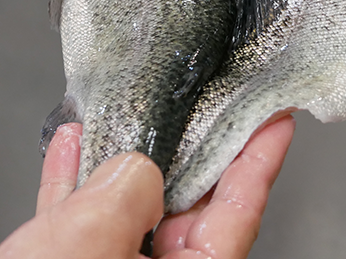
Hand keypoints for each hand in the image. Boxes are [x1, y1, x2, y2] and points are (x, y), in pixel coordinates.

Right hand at [0, 116, 294, 257]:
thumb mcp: (92, 242)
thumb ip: (129, 192)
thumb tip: (136, 168)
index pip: (238, 214)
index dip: (258, 161)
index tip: (274, 122)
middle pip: (185, 206)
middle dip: (184, 147)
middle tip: (198, 102)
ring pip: (129, 210)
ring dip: (119, 157)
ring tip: (122, 112)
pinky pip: (84, 223)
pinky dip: (77, 183)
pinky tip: (71, 149)